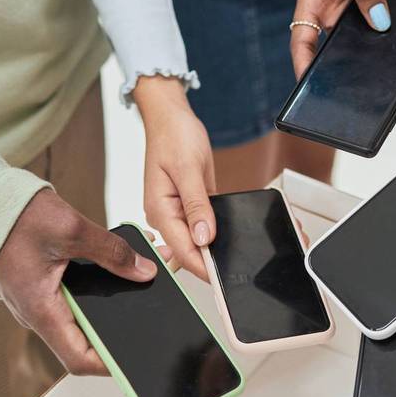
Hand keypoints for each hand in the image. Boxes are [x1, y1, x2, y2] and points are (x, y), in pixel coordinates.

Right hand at [0, 189, 163, 374]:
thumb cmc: (14, 218)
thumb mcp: (71, 229)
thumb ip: (112, 252)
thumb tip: (144, 272)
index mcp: (41, 310)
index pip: (78, 359)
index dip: (111, 364)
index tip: (138, 357)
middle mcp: (40, 312)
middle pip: (88, 336)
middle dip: (125, 320)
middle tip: (154, 302)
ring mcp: (41, 301)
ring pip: (86, 311)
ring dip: (116, 295)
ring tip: (146, 270)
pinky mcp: (45, 286)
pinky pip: (78, 294)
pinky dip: (102, 280)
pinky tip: (123, 258)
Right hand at [133, 76, 215, 280]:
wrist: (172, 118)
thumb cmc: (173, 136)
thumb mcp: (189, 169)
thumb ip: (197, 205)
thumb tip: (204, 237)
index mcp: (159, 210)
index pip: (182, 250)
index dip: (203, 266)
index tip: (222, 278)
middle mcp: (166, 215)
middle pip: (189, 250)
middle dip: (211, 262)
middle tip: (235, 271)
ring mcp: (177, 211)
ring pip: (197, 241)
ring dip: (214, 249)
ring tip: (236, 257)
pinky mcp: (189, 205)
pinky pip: (203, 225)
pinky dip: (215, 232)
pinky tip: (229, 237)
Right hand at [290, 0, 394, 77]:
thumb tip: (380, 20)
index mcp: (313, 0)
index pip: (303, 41)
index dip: (304, 66)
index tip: (309, 88)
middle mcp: (334, 10)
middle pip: (342, 47)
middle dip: (359, 68)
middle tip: (380, 85)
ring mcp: (358, 7)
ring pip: (374, 36)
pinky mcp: (381, 1)